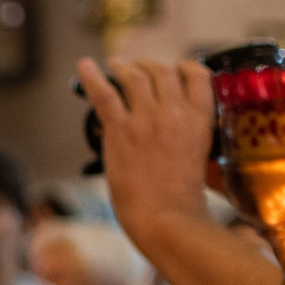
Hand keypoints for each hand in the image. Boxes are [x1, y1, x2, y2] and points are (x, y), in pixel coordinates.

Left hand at [76, 56, 220, 245]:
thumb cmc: (181, 199)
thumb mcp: (199, 156)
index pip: (197, 75)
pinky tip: (84, 66)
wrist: (166, 219)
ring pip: (135, 76)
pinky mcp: (121, 129)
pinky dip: (91, 77)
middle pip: (162, 71)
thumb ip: (187, 133)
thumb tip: (166, 123)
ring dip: (124, 67)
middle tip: (137, 68)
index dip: (183, 67)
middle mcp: (175, 112)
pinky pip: (103, 93)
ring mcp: (147, 119)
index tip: (173, 69)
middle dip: (149, 66)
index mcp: (200, 119)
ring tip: (115, 65)